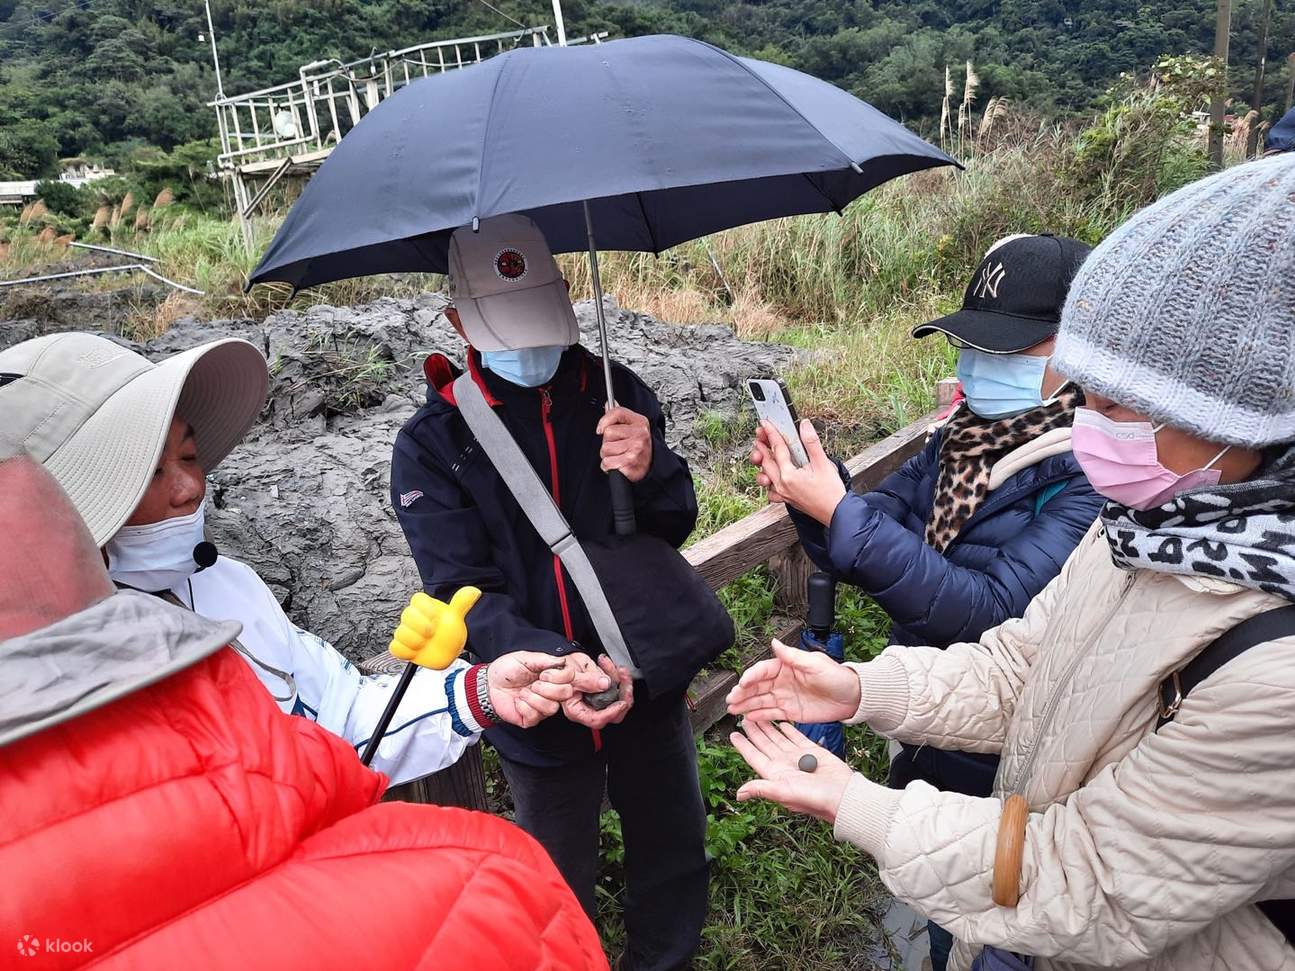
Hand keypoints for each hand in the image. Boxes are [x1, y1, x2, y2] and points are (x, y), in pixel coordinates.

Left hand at [487, 652, 579, 727]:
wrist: (488, 684)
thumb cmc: (505, 670)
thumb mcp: (524, 658)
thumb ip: (544, 659)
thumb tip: (562, 661)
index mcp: (551, 676)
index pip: (570, 678)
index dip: (560, 677)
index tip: (544, 673)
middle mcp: (549, 692)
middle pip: (566, 694)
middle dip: (548, 688)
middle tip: (534, 683)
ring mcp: (541, 706)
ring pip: (551, 708)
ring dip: (534, 698)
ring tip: (523, 693)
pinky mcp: (530, 718)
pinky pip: (535, 716)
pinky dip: (524, 707)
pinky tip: (518, 701)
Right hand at [561, 654, 633, 728]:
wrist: (562, 663)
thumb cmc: (560, 671)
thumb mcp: (571, 674)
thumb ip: (587, 681)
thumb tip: (605, 684)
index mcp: (576, 710)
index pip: (596, 719)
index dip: (610, 713)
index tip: (621, 703)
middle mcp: (589, 708)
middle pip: (613, 713)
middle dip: (623, 694)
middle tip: (623, 678)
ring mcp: (598, 700)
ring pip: (619, 698)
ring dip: (620, 679)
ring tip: (612, 665)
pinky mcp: (605, 690)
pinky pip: (617, 686)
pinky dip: (616, 674)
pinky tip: (608, 664)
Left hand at [597, 407, 652, 481]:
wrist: (649, 466)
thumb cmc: (639, 447)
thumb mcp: (633, 427)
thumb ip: (619, 416)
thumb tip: (609, 404)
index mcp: (640, 422)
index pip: (617, 412)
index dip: (604, 420)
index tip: (600, 429)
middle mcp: (640, 434)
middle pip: (608, 432)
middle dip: (607, 441)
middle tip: (618, 446)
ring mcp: (635, 449)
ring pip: (605, 448)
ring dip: (607, 455)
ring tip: (618, 455)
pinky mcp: (629, 463)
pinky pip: (606, 462)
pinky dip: (608, 466)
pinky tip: (618, 464)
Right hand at [726, 638, 860, 722]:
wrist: (853, 697)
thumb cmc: (837, 677)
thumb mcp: (815, 664)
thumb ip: (793, 656)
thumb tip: (774, 642)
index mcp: (786, 666)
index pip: (763, 671)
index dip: (751, 677)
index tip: (742, 683)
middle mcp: (782, 682)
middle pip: (757, 687)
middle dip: (742, 693)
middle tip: (731, 699)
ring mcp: (785, 697)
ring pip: (760, 701)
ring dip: (746, 705)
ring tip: (733, 710)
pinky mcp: (790, 712)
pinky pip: (771, 714)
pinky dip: (759, 716)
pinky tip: (748, 719)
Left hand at [730, 720, 853, 822]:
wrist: (842, 795)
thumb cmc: (815, 798)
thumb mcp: (784, 792)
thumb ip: (761, 789)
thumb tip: (738, 794)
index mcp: (775, 774)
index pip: (754, 756)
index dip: (743, 746)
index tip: (733, 734)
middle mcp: (784, 765)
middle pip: (764, 744)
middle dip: (754, 731)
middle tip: (743, 717)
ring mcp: (797, 757)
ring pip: (778, 738)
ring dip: (768, 727)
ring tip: (759, 715)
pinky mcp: (812, 751)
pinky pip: (796, 737)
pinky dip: (789, 729)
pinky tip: (782, 721)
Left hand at [750, 420, 844, 525]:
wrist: (837, 513)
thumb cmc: (831, 492)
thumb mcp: (823, 464)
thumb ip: (811, 443)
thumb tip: (805, 426)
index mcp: (789, 476)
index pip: (777, 449)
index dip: (771, 433)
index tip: (765, 423)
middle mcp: (781, 485)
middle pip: (766, 461)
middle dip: (762, 445)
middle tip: (760, 433)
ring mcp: (782, 494)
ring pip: (765, 476)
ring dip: (761, 463)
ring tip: (760, 452)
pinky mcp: (786, 499)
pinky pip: (771, 490)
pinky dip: (768, 481)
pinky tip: (771, 476)